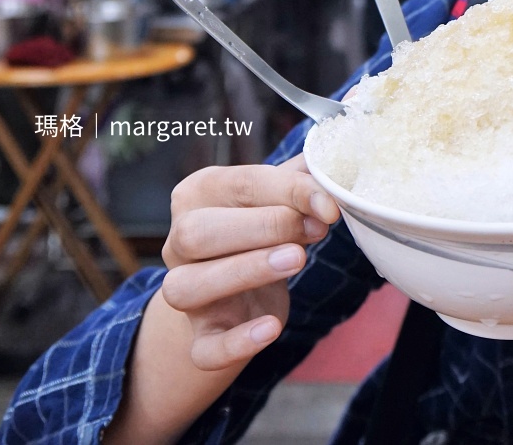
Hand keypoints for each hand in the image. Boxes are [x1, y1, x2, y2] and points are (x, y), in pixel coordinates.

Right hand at [159, 155, 337, 370]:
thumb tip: (334, 165)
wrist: (242, 291)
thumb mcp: (279, 198)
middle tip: (313, 231)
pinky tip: (271, 328)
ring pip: (189, 286)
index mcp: (199, 195)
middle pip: (197, 233)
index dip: (287, 191)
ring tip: (297, 260)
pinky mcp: (201, 335)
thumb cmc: (263, 230)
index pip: (238, 185)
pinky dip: (236, 342)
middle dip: (260, 228)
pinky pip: (204, 348)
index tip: (329, 205)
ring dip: (244, 272)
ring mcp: (183, 291)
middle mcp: (179, 242)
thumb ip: (302, 179)